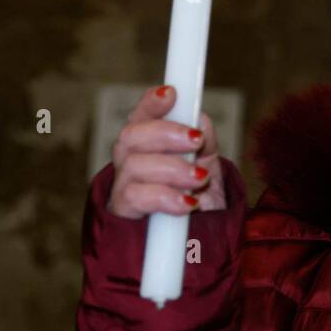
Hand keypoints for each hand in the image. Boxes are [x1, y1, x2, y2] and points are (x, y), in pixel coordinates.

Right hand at [107, 85, 225, 218]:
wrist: (203, 238)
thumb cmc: (199, 195)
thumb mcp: (207, 161)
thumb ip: (202, 137)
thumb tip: (198, 120)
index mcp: (149, 144)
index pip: (142, 116)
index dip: (152, 102)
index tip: (172, 93)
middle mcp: (130, 161)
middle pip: (130, 136)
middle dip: (165, 133)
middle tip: (196, 141)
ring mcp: (123, 187)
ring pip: (133, 166)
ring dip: (172, 168)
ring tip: (199, 179)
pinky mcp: (124, 215)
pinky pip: (134, 198)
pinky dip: (164, 197)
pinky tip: (188, 202)